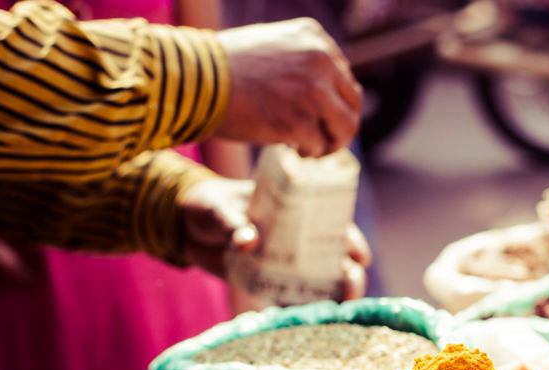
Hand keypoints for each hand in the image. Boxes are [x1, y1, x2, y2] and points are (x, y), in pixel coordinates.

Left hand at [177, 176, 371, 300]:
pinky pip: (291, 298)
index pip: (333, 223)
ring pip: (321, 281)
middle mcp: (298, 237)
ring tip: (340, 307)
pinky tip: (312, 320)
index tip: (357, 255)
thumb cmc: (210, 205)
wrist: (185, 226)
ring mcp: (285, 263)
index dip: (350, 239)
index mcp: (295, 210)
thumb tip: (249, 242)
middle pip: (336, 256)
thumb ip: (233, 222)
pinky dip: (303, 309)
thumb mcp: (219, 207)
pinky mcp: (269, 283)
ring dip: (334, 295)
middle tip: (350, 283)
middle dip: (350, 272)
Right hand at [213, 19, 360, 156]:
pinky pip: (319, 145)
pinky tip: (291, 149)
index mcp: (314, 39)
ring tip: (311, 149)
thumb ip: (300, 61)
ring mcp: (313, 92)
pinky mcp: (300, 121)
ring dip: (332, 143)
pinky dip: (309, 153)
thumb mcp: (271, 47)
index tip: (318, 115)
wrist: (195, 81)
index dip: (334, 102)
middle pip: (353, 102)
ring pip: (346, 127)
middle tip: (322, 139)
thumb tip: (324, 88)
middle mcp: (320, 60)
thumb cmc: (223, 68)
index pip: (344, 76)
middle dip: (340, 125)